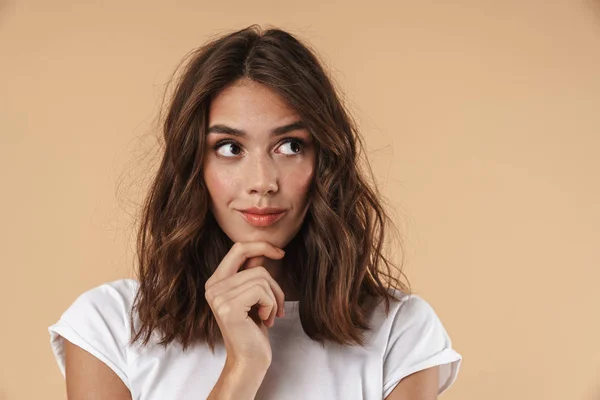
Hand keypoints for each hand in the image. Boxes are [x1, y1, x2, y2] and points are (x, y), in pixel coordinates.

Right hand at [204, 241, 285, 366]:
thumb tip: (263, 249)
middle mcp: (212, 287)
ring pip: (261, 278)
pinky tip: (266, 320)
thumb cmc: (253, 329)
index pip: (238, 248)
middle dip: (275, 285)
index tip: (280, 253)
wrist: (249, 360)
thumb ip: (252, 273)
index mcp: (216, 282)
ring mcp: (218, 297)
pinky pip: (261, 291)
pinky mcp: (228, 307)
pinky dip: (271, 305)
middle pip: (256, 266)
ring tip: (270, 316)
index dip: (261, 246)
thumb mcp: (253, 296)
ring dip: (274, 298)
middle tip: (278, 305)